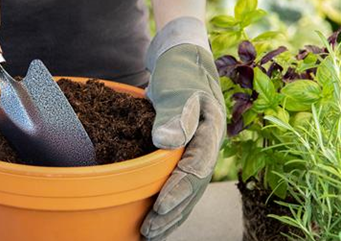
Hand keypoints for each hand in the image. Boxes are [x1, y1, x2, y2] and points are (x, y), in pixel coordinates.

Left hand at [141, 17, 225, 240]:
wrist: (183, 62)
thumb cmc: (179, 72)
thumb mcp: (178, 87)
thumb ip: (175, 113)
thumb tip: (166, 142)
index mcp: (209, 133)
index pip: (196, 169)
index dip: (178, 190)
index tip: (159, 207)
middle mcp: (206, 148)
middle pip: (193, 188)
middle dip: (172, 213)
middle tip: (149, 232)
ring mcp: (196, 152)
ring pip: (187, 190)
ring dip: (170, 214)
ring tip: (150, 234)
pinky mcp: (182, 153)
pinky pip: (178, 182)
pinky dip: (167, 200)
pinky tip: (154, 216)